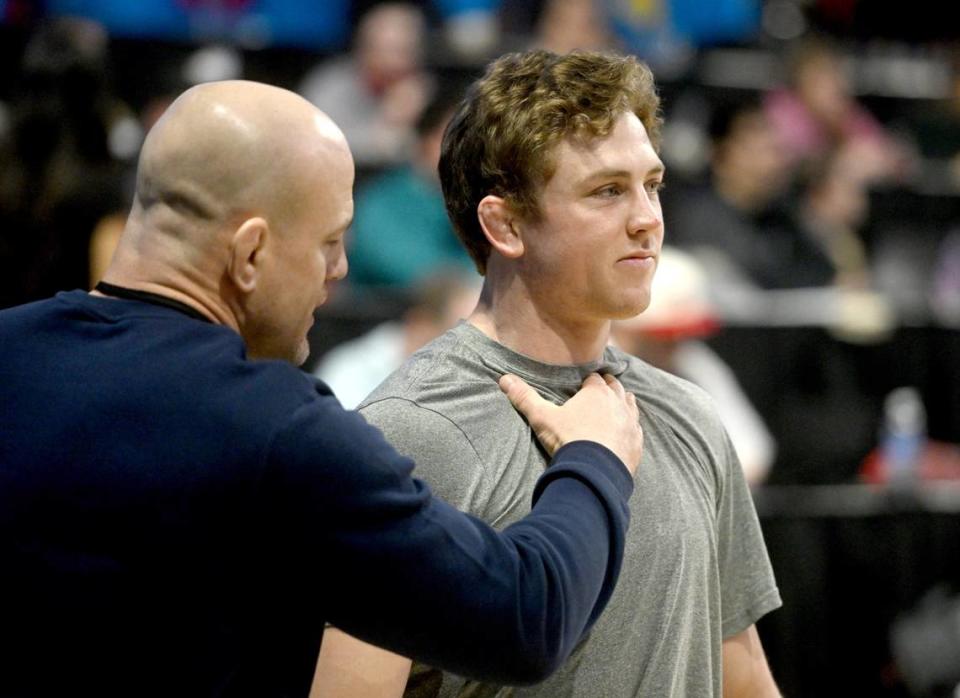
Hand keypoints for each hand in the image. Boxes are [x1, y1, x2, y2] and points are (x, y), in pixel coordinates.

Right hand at [499, 373, 641, 474]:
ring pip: (631, 405)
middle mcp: (618, 403)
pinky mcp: (636, 443)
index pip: (594, 378)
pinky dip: (631, 428)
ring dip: (624, 403)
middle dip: (608, 387)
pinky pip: (637, 430)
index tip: (582, 385)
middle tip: (599, 392)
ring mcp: (631, 423)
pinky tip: (626, 432)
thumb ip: (525, 397)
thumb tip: (504, 379)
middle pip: (616, 387)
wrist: (594, 473)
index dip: (588, 381)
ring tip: (616, 405)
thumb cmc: (569, 440)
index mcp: (597, 392)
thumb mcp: (542, 418)